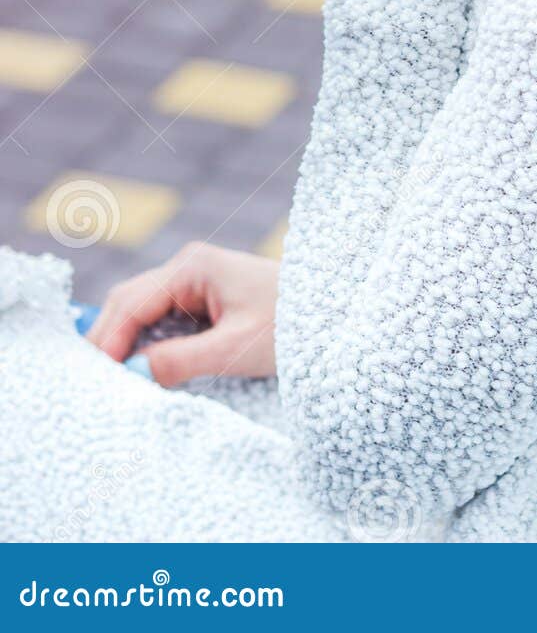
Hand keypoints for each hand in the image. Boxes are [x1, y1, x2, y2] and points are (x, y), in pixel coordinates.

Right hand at [85, 241, 278, 387]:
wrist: (331, 311)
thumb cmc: (289, 325)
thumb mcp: (236, 348)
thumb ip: (184, 361)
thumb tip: (136, 372)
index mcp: (193, 267)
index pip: (133, 303)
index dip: (108, 340)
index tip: (94, 377)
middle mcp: (187, 267)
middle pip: (129, 302)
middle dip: (108, 340)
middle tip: (90, 384)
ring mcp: (193, 281)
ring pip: (142, 311)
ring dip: (125, 343)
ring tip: (109, 382)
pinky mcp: (201, 299)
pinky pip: (161, 320)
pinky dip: (146, 343)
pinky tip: (139, 370)